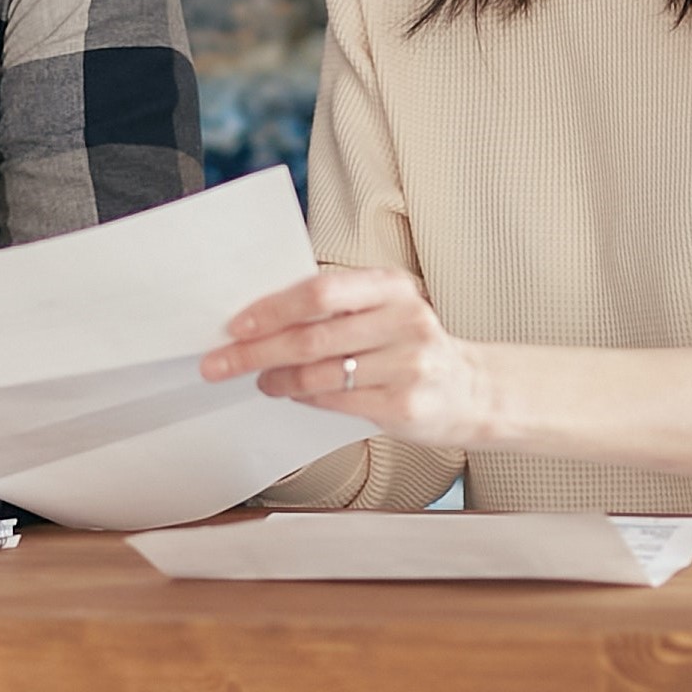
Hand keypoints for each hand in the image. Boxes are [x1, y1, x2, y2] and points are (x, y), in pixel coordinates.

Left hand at [201, 268, 489, 446]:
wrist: (471, 391)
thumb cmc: (410, 347)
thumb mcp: (384, 311)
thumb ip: (335, 309)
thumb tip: (260, 319)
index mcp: (393, 287)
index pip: (321, 290)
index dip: (273, 308)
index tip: (235, 325)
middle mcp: (405, 320)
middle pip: (313, 335)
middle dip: (257, 350)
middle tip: (221, 362)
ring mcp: (409, 364)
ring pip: (320, 372)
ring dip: (277, 377)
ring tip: (259, 379)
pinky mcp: (406, 404)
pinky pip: (337, 400)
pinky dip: (304, 397)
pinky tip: (291, 393)